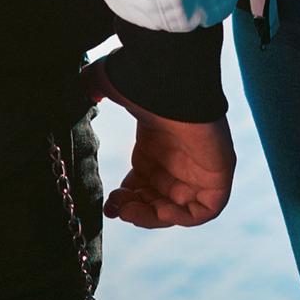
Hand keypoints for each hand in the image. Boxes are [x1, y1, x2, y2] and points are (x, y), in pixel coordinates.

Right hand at [82, 59, 235, 228]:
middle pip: (156, 200)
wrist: (175, 82)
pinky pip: (205, 210)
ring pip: (176, 209)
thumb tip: (81, 92)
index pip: (142, 184)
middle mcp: (177, 158)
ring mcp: (199, 168)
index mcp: (156, 145)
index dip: (125, 199)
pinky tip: (160, 210)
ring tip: (129, 211)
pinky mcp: (219, 176)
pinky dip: (182, 217)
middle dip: (133, 209)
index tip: (107, 205)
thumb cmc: (145, 83)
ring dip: (151, 217)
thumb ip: (92, 87)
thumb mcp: (110, 83)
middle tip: (116, 208)